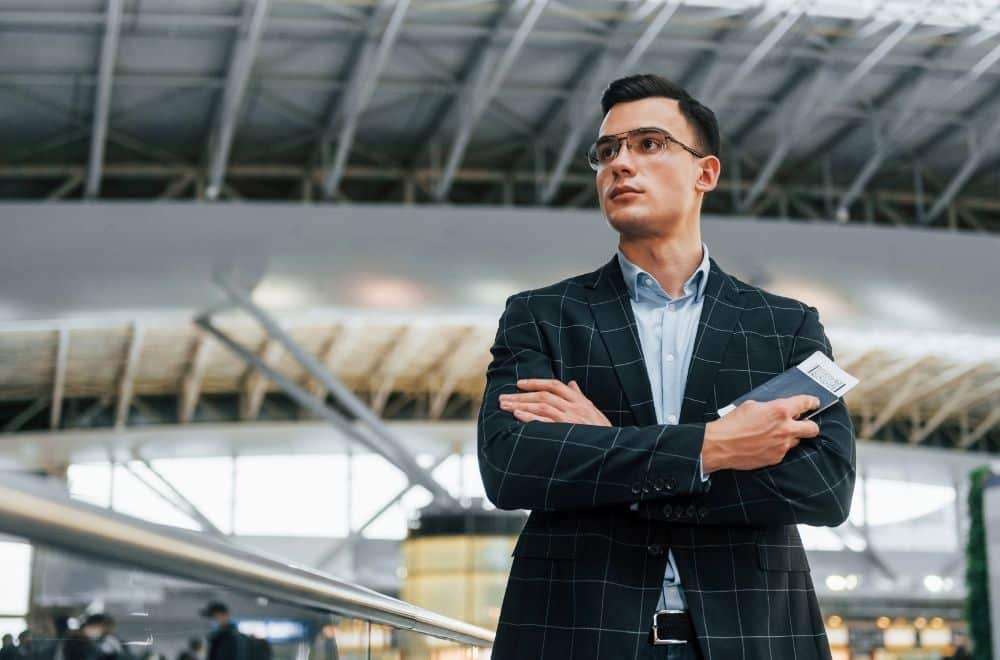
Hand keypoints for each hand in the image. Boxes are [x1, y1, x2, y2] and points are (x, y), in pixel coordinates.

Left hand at [499, 379, 611, 425]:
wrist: (614, 450)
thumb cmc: (603, 433)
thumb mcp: (594, 411)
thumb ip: (580, 397)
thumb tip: (572, 383)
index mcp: (580, 401)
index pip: (555, 385)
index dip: (536, 382)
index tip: (519, 384)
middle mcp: (574, 407)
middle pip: (543, 395)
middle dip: (521, 396)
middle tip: (503, 398)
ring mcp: (570, 419)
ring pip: (541, 406)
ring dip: (521, 405)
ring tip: (505, 406)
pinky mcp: (567, 432)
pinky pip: (545, 423)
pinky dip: (530, 418)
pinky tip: (517, 416)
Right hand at [701, 395, 820, 473]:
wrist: (721, 445)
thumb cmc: (732, 423)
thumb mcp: (751, 405)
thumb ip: (769, 407)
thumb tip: (776, 409)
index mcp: (780, 410)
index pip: (805, 404)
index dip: (811, 402)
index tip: (814, 403)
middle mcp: (785, 428)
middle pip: (812, 428)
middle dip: (810, 424)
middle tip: (804, 422)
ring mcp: (782, 445)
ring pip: (797, 440)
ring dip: (791, 436)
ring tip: (777, 434)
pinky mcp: (776, 458)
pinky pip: (784, 450)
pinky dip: (778, 446)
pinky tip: (766, 444)